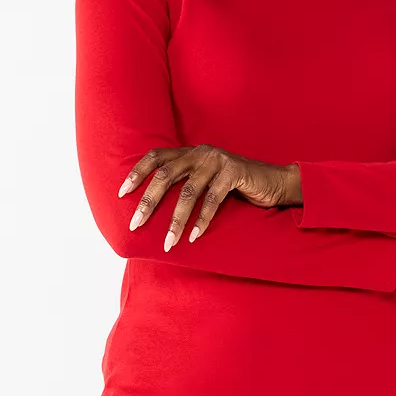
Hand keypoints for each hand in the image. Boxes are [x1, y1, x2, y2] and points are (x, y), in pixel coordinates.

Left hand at [118, 144, 289, 252]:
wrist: (273, 182)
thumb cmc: (235, 187)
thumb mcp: (205, 182)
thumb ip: (185, 185)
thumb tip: (153, 210)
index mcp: (190, 152)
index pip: (155, 156)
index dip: (137, 173)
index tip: (122, 194)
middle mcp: (200, 152)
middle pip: (166, 175)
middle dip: (149, 201)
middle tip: (136, 224)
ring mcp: (217, 160)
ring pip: (188, 191)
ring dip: (176, 220)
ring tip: (168, 242)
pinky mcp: (234, 171)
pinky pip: (212, 199)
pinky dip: (202, 220)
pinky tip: (193, 237)